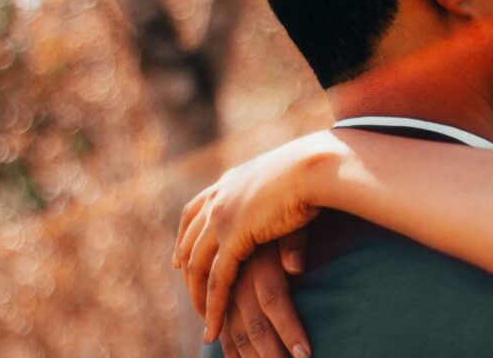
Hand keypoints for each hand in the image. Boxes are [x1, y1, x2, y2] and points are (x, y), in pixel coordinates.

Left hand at [173, 131, 351, 341]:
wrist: (315, 166)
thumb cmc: (314, 172)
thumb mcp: (288, 190)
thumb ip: (279, 209)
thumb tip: (288, 231)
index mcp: (229, 182)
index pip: (193, 212)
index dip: (184, 238)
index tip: (177, 261)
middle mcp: (219, 197)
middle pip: (188, 241)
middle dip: (185, 271)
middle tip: (189, 296)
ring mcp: (222, 217)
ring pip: (198, 266)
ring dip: (198, 297)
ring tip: (205, 321)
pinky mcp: (233, 237)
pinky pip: (217, 280)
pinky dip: (214, 306)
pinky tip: (214, 326)